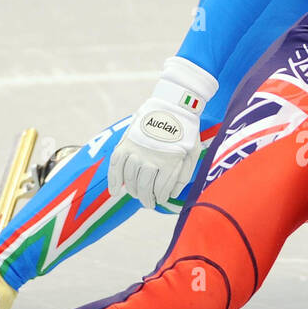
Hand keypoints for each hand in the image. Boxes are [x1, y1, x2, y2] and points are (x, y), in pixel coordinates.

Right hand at [108, 57, 217, 210]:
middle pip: (144, 187)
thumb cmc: (186, 131)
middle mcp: (151, 158)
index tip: (160, 200)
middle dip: (146, 199)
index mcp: (170, 162)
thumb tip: (172, 196)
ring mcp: (137, 151)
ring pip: (130, 179)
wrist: (173, 105)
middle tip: (148, 203)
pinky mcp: (126, 143)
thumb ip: (183, 176)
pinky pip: (115, 166)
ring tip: (137, 195)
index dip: (160, 198)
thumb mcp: (193, 153)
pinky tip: (115, 192)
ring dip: (133, 190)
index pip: (161, 190)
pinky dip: (113, 180)